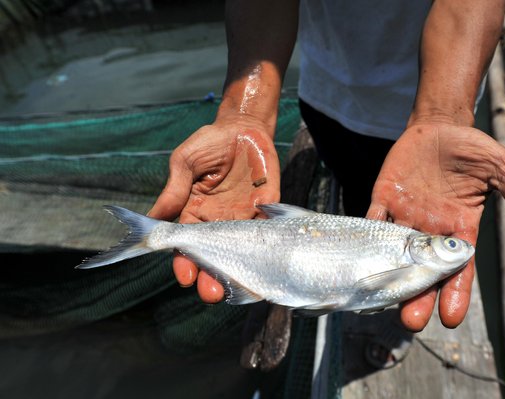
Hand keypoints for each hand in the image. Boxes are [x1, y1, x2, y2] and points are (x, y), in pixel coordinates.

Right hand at [148, 118, 279, 300]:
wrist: (243, 127)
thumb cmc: (209, 142)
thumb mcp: (185, 161)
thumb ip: (175, 189)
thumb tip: (154, 218)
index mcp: (194, 212)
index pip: (187, 245)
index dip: (185, 263)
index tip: (185, 276)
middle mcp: (217, 221)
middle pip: (213, 257)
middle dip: (210, 278)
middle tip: (211, 293)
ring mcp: (242, 217)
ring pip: (238, 253)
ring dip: (235, 272)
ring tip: (231, 289)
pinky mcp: (266, 209)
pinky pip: (266, 233)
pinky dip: (264, 250)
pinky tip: (261, 267)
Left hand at [366, 123, 504, 330]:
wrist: (440, 128)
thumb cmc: (472, 152)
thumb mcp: (501, 169)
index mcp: (460, 229)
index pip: (458, 268)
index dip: (455, 293)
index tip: (450, 318)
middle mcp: (430, 230)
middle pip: (422, 270)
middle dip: (417, 296)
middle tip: (410, 322)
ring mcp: (404, 216)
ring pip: (393, 253)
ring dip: (387, 274)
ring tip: (381, 300)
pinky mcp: (383, 198)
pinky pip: (371, 220)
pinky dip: (365, 235)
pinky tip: (358, 255)